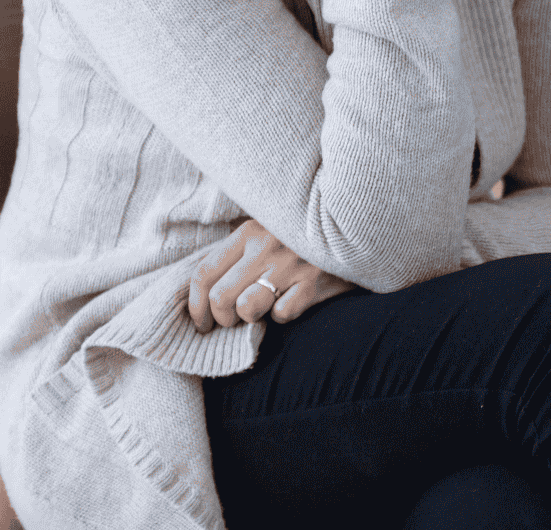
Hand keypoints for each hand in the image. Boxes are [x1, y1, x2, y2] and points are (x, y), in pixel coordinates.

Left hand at [187, 218, 359, 332]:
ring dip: (249, 319)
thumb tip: (204, 292)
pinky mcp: (315, 280)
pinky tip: (291, 301)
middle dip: (221, 320)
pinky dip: (283, 315)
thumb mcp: (266, 233)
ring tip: (258, 313)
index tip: (201, 322)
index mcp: (249, 231)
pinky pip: (283, 314)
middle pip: (220, 298)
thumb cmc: (301, 238)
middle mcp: (266, 245)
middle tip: (230, 323)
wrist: (355, 228)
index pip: (204, 274)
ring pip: (246, 308)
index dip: (196, 306)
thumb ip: (238, 254)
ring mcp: (291, 263)